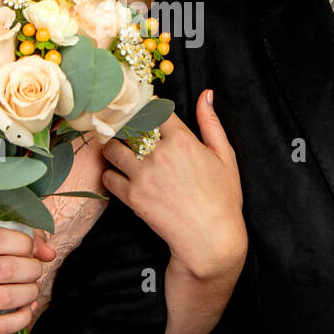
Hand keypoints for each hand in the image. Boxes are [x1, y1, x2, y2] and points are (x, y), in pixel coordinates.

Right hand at [0, 225, 55, 333]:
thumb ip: (11, 239)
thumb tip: (48, 251)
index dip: (22, 243)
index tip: (29, 249)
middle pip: (6, 269)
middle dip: (32, 269)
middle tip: (34, 270)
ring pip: (7, 297)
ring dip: (30, 292)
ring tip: (31, 289)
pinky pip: (1, 325)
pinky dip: (22, 317)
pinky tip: (25, 309)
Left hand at [100, 89, 246, 279]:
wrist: (210, 239)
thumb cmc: (223, 199)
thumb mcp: (225, 156)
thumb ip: (211, 123)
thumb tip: (206, 95)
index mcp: (183, 140)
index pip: (154, 111)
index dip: (148, 110)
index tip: (146, 114)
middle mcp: (159, 154)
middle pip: (128, 127)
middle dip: (126, 126)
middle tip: (126, 129)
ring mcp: (143, 176)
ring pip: (112, 149)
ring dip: (114, 147)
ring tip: (121, 151)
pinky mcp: (132, 197)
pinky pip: (108, 177)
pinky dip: (111, 174)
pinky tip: (121, 175)